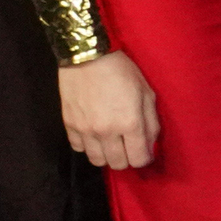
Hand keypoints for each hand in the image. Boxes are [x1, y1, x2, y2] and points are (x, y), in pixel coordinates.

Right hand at [55, 49, 157, 171]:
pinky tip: (94, 136)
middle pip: (117, 164)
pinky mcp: (69, 124)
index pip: (139, 159)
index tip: (145, 152)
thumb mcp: (146, 93)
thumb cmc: (123, 72)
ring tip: (112, 143)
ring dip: (107, 155)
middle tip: (128, 147)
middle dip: (127, 159)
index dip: (145, 158)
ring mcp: (85, 130)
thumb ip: (151, 122)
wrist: (88, 56)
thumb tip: (150, 144)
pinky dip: (88, 146)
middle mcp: (107, 131)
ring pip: (96, 160)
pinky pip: (78, 148)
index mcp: (130, 123)